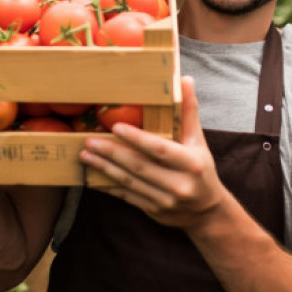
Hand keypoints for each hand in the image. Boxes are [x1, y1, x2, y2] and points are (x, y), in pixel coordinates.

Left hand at [80, 76, 226, 228]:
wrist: (206, 212)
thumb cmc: (200, 168)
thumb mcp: (198, 141)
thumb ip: (188, 111)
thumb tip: (184, 80)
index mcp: (191, 163)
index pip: (159, 149)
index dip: (137, 138)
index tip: (116, 127)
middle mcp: (178, 184)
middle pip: (139, 166)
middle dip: (111, 153)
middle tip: (89, 141)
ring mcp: (165, 201)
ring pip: (129, 183)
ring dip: (104, 168)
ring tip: (85, 155)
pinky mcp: (153, 211)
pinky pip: (127, 197)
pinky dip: (108, 186)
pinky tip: (92, 177)